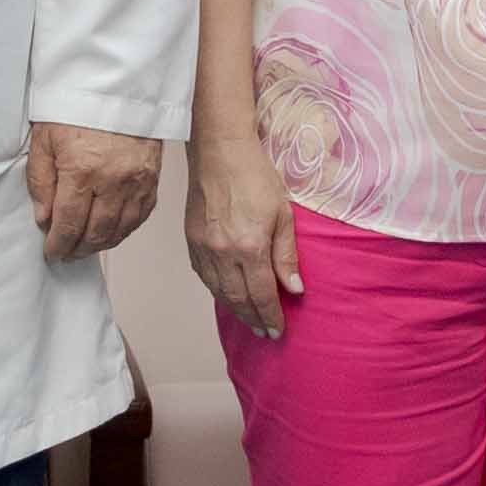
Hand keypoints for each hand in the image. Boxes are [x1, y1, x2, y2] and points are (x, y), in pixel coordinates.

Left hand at [26, 120, 162, 262]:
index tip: (51, 252)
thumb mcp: (44, 138)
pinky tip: (110, 231)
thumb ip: (41, 181)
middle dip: (77, 249)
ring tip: (84, 246)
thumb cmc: (76, 106)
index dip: (58, 244)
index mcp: (82, 170)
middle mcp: (113, 180)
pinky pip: (140, 216)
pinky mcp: (152, 178)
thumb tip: (44, 219)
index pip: (68, 223)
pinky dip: (124, 230)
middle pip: (95, 233)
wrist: (117, 83)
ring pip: (120, 230)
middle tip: (65, 253)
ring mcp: (137, 181)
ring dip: (100, 244)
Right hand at [182, 136, 297, 337]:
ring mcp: (204, 248)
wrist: (219, 151)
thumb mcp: (283, 214)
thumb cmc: (255, 176)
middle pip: (238, 299)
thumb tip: (294, 289)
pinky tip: (227, 296)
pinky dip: (217, 292)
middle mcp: (223, 253)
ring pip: (219, 292)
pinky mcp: (191, 241)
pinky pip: (204, 277)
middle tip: (265, 333)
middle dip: (254, 320)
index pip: (261, 295)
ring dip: (236, 310)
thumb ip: (286, 256)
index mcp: (249, 248)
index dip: (271, 316)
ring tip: (250, 320)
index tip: (279, 331)